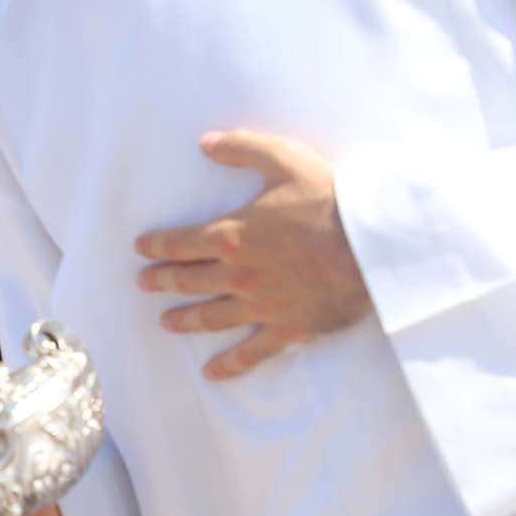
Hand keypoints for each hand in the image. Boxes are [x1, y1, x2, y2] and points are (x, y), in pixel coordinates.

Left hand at [135, 129, 370, 379]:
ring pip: (210, 318)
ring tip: (166, 323)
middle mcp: (238, 276)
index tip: (141, 248)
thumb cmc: (330, 198)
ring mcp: (260, 307)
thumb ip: (242, 147)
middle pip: (188, 281)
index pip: (181, 243)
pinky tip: (211, 373)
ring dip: (184, 320)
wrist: (374, 244)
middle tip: (144, 283)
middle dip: (161, 281)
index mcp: (232, 236)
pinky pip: (250, 353)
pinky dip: (229, 365)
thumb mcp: (285, 158)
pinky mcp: (286, 329)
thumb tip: (205, 142)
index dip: (157, 245)